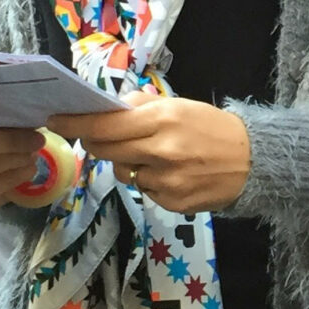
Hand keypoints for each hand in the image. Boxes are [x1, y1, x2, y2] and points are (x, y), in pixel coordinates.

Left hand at [55, 92, 251, 214]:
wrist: (253, 162)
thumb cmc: (213, 128)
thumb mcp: (180, 106)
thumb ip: (143, 107)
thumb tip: (110, 109)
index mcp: (162, 120)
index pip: (105, 123)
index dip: (75, 122)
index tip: (54, 118)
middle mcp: (160, 151)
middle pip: (105, 149)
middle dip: (96, 141)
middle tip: (100, 136)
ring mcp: (165, 180)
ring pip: (123, 171)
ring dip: (128, 162)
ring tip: (154, 155)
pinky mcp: (170, 202)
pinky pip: (143, 189)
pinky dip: (148, 180)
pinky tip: (171, 174)